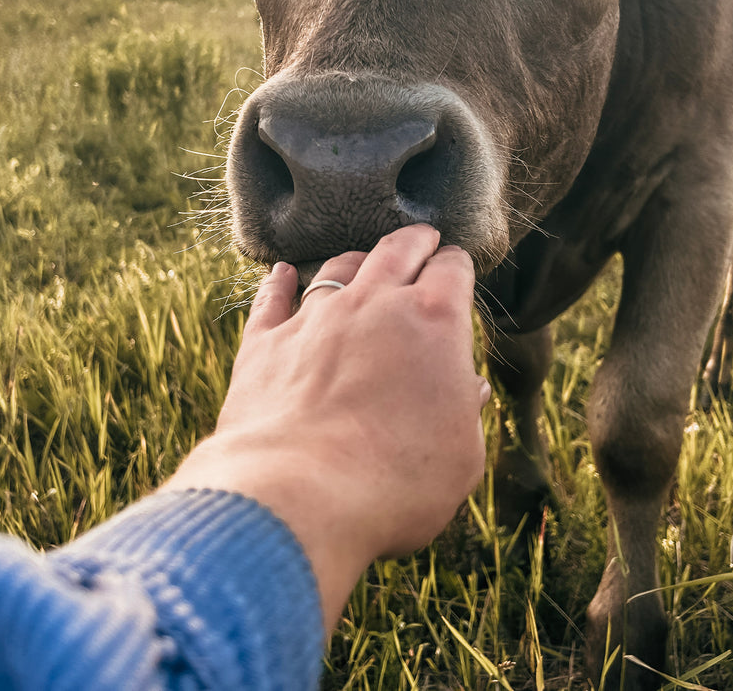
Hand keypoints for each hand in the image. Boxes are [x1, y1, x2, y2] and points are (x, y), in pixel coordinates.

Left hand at [165, 225, 487, 633]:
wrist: (298, 495)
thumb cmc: (395, 483)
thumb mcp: (460, 457)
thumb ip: (465, 413)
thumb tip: (468, 389)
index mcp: (434, 321)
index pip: (453, 269)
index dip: (458, 265)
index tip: (457, 267)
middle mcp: (373, 303)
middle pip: (398, 249)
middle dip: (415, 240)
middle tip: (423, 236)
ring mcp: (314, 318)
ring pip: (338, 266)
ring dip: (357, 259)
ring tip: (364, 258)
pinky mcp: (265, 343)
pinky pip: (272, 298)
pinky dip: (278, 282)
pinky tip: (280, 273)